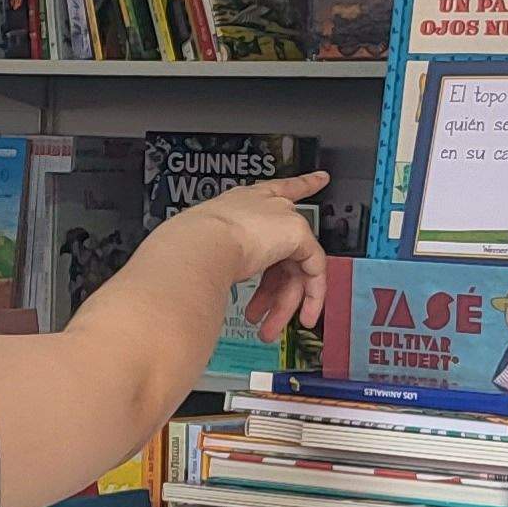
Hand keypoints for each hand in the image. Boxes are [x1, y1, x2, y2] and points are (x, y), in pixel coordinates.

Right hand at [147, 171, 330, 340]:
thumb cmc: (187, 244)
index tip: (319, 178)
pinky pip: (313, 269)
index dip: (301, 185)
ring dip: (281, 303)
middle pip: (282, 250)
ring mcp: (282, 216)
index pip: (276, 190)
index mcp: (240, 203)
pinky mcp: (296, 232)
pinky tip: (304, 314)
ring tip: (268, 328)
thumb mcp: (202, 247)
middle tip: (259, 317)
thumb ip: (215, 258)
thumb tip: (202, 285)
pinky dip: (310, 296)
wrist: (197, 242)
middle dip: (272, 292)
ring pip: (294, 266)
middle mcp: (265, 205)